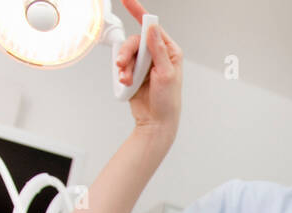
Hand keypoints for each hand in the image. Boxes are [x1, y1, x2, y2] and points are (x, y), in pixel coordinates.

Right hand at [119, 1, 183, 135]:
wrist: (156, 122)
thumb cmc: (167, 102)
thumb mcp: (166, 74)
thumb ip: (158, 51)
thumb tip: (151, 29)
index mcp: (169, 51)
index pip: (153, 27)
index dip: (139, 12)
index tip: (127, 0)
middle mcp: (156, 54)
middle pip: (135, 41)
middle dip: (126, 53)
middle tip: (122, 65)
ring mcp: (144, 63)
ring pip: (126, 53)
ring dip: (123, 66)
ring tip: (125, 79)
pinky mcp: (134, 72)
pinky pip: (122, 65)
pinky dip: (121, 73)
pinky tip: (125, 82)